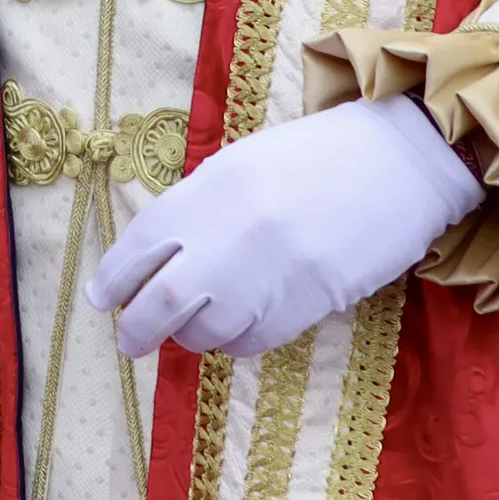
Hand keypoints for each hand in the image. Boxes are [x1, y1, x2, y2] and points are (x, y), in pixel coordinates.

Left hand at [91, 94, 480, 358]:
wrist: (398, 163)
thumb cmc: (317, 157)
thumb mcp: (241, 166)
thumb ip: (198, 208)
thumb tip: (157, 258)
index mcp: (206, 191)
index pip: (139, 247)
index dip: (114, 279)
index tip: (100, 299)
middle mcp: (228, 237)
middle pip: (161, 303)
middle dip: (137, 329)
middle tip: (131, 342)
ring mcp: (266, 277)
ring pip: (204, 331)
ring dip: (192, 335)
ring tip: (195, 327)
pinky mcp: (304, 307)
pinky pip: (250, 342)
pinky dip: (235, 341)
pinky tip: (240, 327)